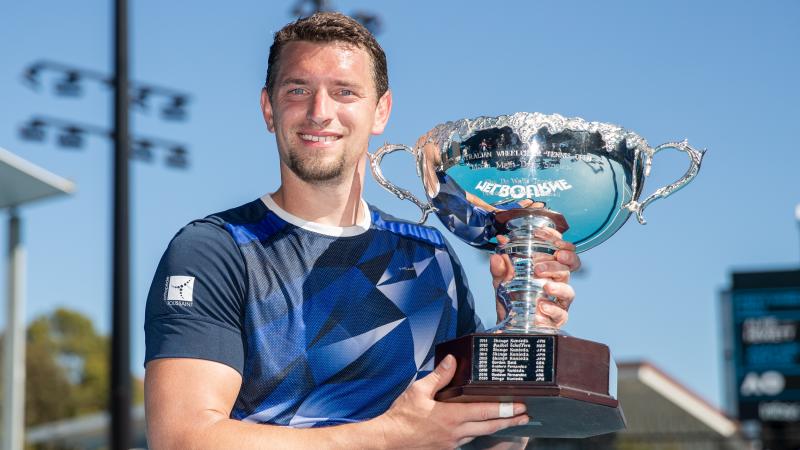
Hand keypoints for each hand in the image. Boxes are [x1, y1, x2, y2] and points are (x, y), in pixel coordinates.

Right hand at [377, 355, 528, 448]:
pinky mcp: (446, 447)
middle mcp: (456, 432)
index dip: (505, 409)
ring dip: (495, 427)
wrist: (389, 441)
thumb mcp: (418, 391)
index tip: (520, 406)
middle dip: (509, 421)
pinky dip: (477, 432)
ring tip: (508, 420)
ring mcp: (452, 442)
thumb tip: (453, 361)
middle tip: (525, 416)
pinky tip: (479, 428)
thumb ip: (439, 376)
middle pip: (489, 426)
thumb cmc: (402, 417)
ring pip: (479, 434)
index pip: (485, 412)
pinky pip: (467, 439)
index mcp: (451, 416)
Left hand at [490, 226, 579, 328]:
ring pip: (568, 290)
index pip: (560, 250)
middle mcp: (556, 282)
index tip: (547, 236)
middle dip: (561, 261)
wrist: (506, 326)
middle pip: (568, 267)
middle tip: (540, 266)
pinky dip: (553, 309)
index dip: (558, 241)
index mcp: (547, 268)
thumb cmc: (510, 299)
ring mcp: (558, 301)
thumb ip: (499, 268)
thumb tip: (497, 254)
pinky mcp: (556, 318)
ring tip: (546, 286)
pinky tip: (543, 306)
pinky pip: (561, 313)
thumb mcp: (501, 281)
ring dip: (559, 286)